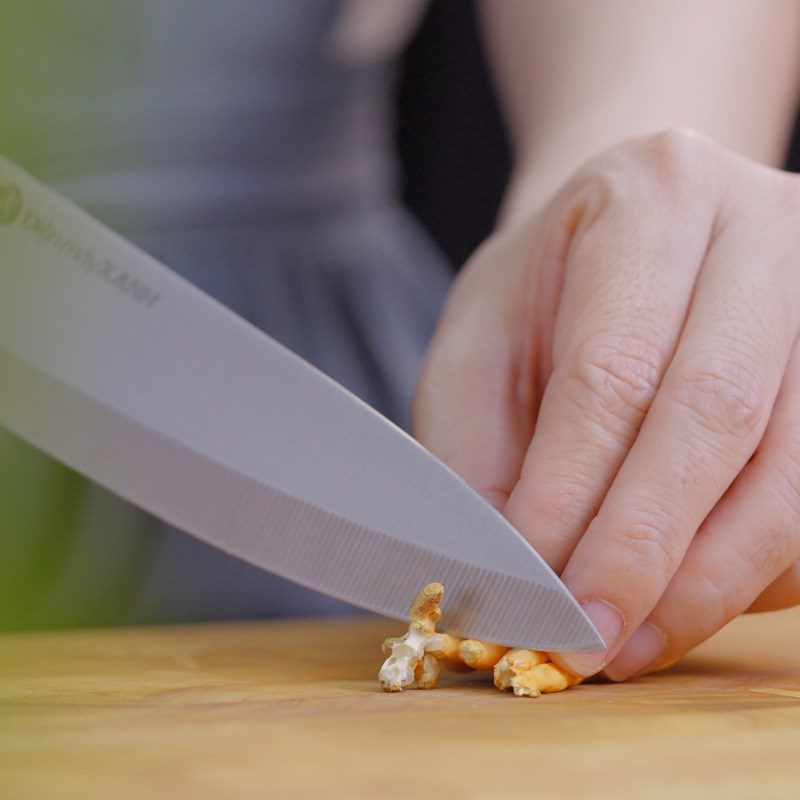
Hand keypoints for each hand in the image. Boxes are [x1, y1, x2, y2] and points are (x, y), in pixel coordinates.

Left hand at [414, 130, 799, 679]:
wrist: (628, 242)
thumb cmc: (540, 295)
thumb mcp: (481, 349)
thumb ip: (484, 453)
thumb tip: (511, 577)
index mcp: (649, 199)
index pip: (613, 367)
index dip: (573, 493)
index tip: (532, 590)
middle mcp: (762, 233)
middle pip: (717, 413)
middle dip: (645, 548)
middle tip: (585, 641)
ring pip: (792, 472)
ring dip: (706, 581)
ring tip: (627, 644)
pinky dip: (751, 571)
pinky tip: (683, 600)